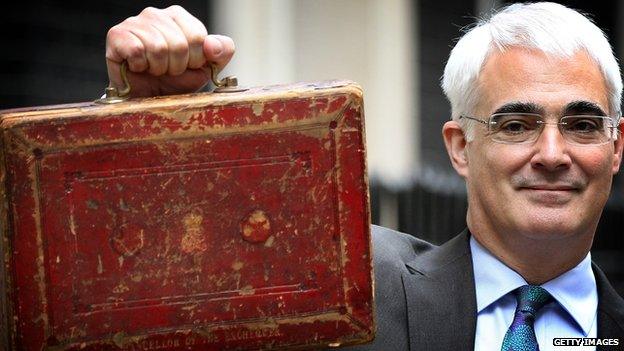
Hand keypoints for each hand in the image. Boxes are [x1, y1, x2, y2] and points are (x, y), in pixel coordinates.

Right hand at [105, 5, 234, 97]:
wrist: (148, 98)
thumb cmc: (175, 81)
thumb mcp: (206, 68)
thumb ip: (221, 52)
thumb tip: (213, 45)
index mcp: (179, 17)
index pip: (198, 37)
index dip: (195, 60)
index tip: (187, 66)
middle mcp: (156, 14)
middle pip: (179, 44)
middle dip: (177, 67)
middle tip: (168, 71)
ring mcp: (135, 22)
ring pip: (158, 48)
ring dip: (159, 69)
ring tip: (154, 69)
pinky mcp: (117, 35)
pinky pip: (137, 51)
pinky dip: (140, 66)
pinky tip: (138, 67)